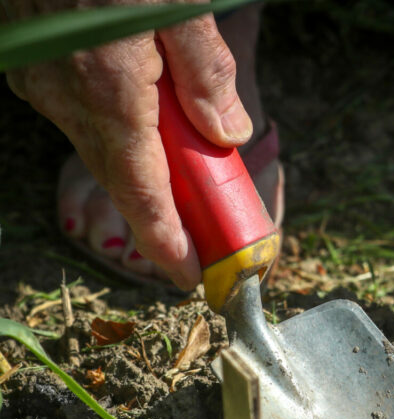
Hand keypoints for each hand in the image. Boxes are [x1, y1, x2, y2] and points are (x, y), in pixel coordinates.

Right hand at [5, 0, 251, 288]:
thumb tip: (228, 135)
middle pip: (124, 174)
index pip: (142, 190)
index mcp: (111, 89)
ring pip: (100, 142)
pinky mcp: (27, 60)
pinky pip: (78, 109)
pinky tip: (142, 110)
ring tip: (188, 167)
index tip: (191, 279)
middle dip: (167, 210)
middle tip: (208, 233)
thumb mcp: (180, 3)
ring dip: (144, 161)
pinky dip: (116, 124)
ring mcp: (38, 78)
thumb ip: (207, 72)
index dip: (166, 241)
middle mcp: (65, 93)